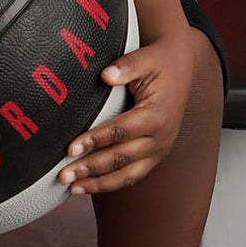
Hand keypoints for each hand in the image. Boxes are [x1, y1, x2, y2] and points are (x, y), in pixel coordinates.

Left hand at [56, 30, 195, 195]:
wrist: (181, 68)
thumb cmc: (160, 63)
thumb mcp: (146, 58)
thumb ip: (126, 66)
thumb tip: (106, 75)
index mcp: (157, 115)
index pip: (121, 131)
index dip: (95, 140)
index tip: (71, 148)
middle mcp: (161, 138)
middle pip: (121, 158)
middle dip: (90, 168)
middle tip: (64, 175)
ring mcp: (159, 150)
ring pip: (127, 174)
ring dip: (99, 184)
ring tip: (73, 188)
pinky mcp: (155, 155)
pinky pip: (132, 175)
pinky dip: (111, 183)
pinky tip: (90, 186)